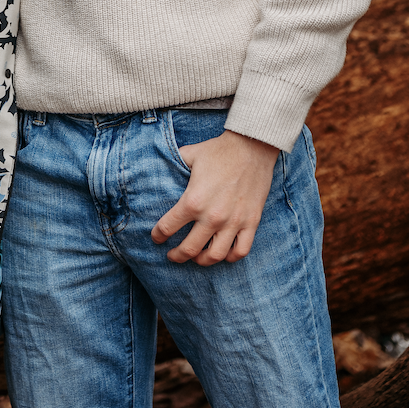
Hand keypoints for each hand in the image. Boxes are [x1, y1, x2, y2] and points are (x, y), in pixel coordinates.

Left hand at [151, 129, 279, 265]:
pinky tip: (223, 253)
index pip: (168, 227)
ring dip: (202, 261)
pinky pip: (240, 251)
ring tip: (196, 257)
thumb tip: (160, 169)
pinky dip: (230, 257)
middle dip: (177, 255)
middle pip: (189, 249)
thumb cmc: (218, 150)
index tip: (156, 238)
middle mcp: (212, 216)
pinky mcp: (251, 222)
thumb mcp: (188, 155)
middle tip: (172, 255)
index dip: (158, 235)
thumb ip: (173, 165)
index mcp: (193, 200)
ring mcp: (233, 222)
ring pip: (215, 256)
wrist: (252, 146)